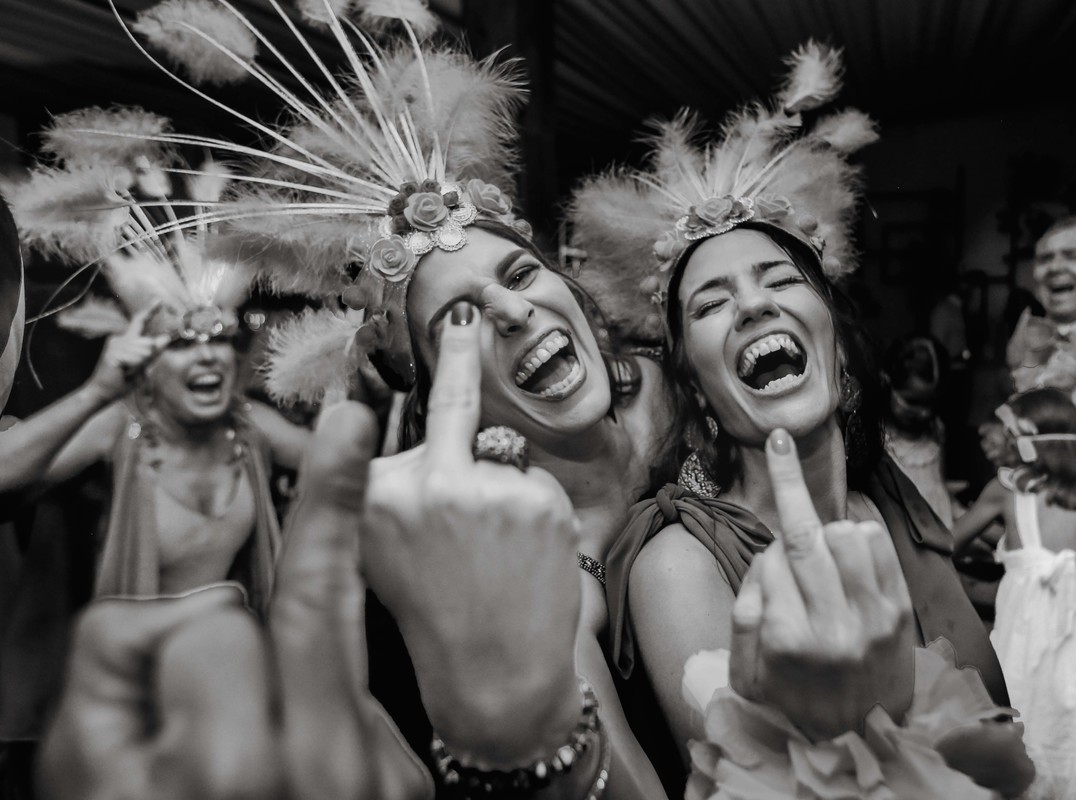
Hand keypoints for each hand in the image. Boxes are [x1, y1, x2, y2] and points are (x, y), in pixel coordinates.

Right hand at [39, 404, 432, 799]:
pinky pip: (359, 702)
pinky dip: (327, 698)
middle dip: (335, 498)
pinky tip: (298, 749)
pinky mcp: (405, 783)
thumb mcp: (83, 778)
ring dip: (303, 639)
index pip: (214, 622)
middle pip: (323, 597)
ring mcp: (372, 776)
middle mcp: (318, 765)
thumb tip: (174, 598)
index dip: (176, 635)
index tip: (183, 618)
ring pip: (338, 649)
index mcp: (226, 762)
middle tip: (351, 423)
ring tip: (299, 612)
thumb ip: (116, 665)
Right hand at [84, 305, 168, 401]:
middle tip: (132, 369)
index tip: (159, 300)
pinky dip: (135, 368)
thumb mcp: (142, 366)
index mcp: (127, 340)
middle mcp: (120, 338)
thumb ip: (153, 353)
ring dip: (140, 365)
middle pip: (149, 343)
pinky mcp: (113, 354)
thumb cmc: (123, 380)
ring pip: (144, 351)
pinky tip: (123, 371)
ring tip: (126, 370)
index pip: (140, 322)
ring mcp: (115, 345)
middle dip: (147, 359)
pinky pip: (136, 359)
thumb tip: (165, 338)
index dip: (150, 311)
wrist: (103, 392)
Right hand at [363, 301, 581, 764]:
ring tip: (495, 549)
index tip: (359, 344)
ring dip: (501, 487)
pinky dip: (533, 509)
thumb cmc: (440, 617)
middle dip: (457, 351)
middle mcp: (423, 483)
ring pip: (502, 456)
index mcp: (374, 499)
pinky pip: (533, 481)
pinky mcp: (533, 498)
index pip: (361, 432)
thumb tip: (393, 442)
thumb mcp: (386, 555)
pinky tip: (523, 552)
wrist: (495, 677)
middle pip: (449, 402)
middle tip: (463, 313)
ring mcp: (482, 487)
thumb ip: (389, 494)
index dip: (365, 391)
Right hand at [728, 428, 915, 741]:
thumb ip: (745, 613)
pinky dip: (860, 534)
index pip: (771, 559)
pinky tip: (848, 549)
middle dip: (790, 484)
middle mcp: (833, 626)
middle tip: (780, 443)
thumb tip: (766, 561)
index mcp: (788, 640)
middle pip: (809, 536)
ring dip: (827, 527)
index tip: (766, 483)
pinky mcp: (901, 614)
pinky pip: (880, 547)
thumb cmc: (792, 703)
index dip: (764, 546)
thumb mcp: (745, 674)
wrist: (859, 743)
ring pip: (846, 533)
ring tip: (820, 549)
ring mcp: (873, 619)